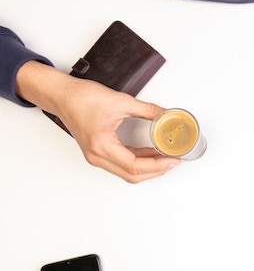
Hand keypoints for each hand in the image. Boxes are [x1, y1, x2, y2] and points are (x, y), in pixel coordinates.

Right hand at [15, 61, 180, 182]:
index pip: (135, 166)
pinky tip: (151, 154)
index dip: (158, 165)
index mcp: (101, 145)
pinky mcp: (97, 153)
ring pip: (127, 173)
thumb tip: (166, 115)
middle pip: (132, 175)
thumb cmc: (81, 97)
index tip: (173, 159)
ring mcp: (96, 157)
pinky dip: (138, 162)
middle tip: (173, 161)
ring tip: (165, 158)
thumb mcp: (121, 101)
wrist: (62, 95)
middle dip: (156, 170)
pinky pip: (121, 164)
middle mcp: (97, 156)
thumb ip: (148, 110)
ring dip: (148, 168)